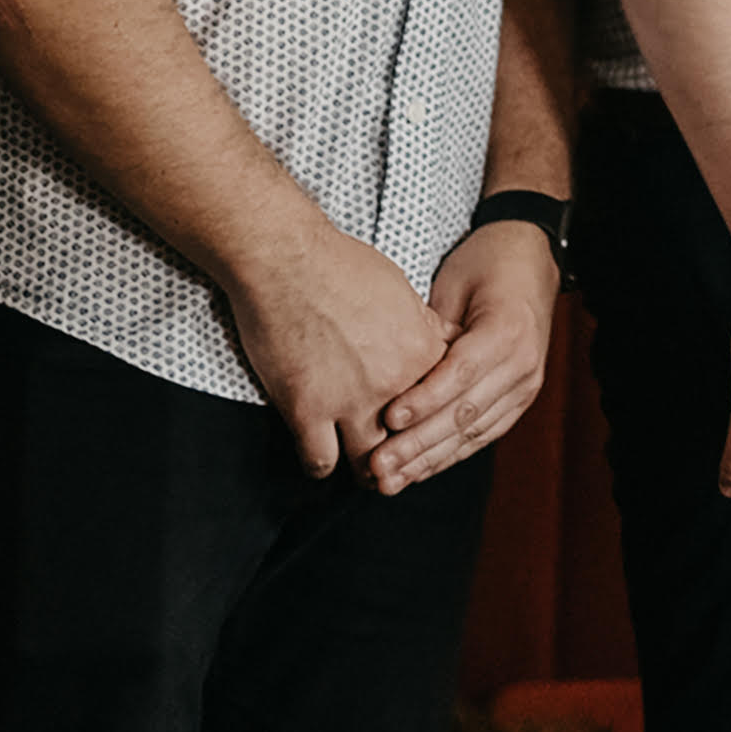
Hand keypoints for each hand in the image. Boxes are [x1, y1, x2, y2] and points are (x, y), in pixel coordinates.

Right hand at [227, 220, 462, 481]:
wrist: (286, 259)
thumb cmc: (343, 266)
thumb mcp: (403, 291)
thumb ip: (425, 327)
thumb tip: (444, 342)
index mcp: (423, 353)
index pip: (443, 405)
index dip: (433, 420)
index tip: (425, 430)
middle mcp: (394, 383)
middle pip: (411, 440)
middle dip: (406, 455)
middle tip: (398, 465)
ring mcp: (350, 400)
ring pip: (369, 460)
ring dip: (368, 468)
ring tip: (366, 473)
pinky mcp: (307, 410)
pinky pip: (320, 461)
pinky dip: (321, 466)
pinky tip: (320, 458)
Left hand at [367, 219, 559, 495]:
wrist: (531, 261)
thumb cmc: (486, 264)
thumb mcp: (455, 281)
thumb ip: (431, 328)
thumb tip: (392, 366)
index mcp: (508, 330)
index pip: (461, 374)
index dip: (424, 400)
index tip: (388, 418)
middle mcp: (523, 364)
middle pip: (466, 412)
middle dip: (419, 444)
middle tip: (379, 465)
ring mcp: (526, 386)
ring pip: (473, 433)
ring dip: (429, 461)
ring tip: (390, 481)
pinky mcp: (519, 400)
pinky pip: (483, 435)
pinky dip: (449, 456)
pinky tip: (418, 472)